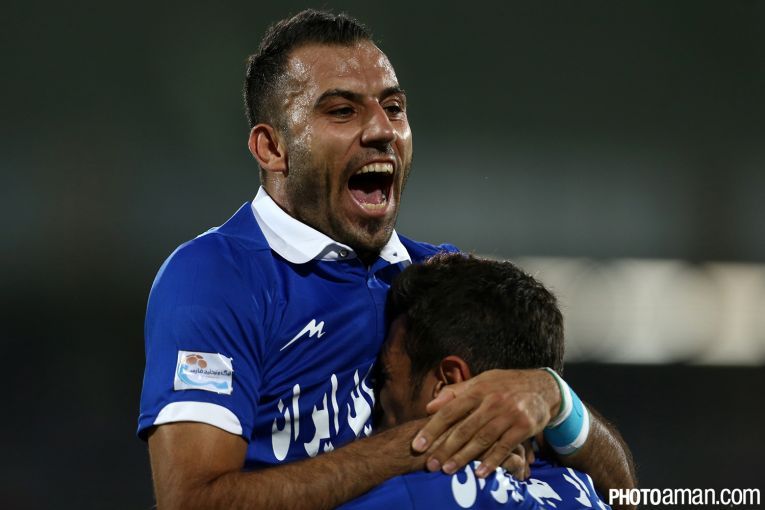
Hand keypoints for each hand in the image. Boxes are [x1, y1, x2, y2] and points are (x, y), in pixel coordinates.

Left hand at [411, 369, 559, 477]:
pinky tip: (480, 472)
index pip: (449, 411)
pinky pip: (505, 447)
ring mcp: (509, 414)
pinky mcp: (523, 427)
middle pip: (464, 428)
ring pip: (482, 439)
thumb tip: (429, 406)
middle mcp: (492, 401)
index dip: (432, 429)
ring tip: (448, 470)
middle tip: (430, 465)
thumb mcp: (481, 381)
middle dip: (445, 448)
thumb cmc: (505, 385)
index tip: (417, 445)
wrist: (543, 386)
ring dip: (464, 457)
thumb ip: (455, 393)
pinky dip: (492, 460)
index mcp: (477, 390)